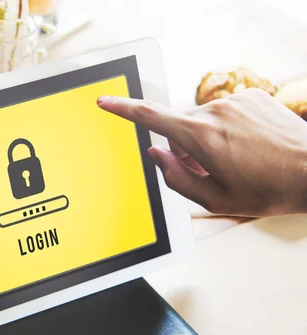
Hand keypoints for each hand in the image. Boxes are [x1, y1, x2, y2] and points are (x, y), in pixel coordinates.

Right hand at [98, 89, 306, 216]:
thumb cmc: (269, 189)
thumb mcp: (214, 199)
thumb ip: (175, 178)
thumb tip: (157, 155)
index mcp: (202, 138)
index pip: (151, 117)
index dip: (123, 109)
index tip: (105, 101)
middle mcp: (215, 112)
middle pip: (179, 129)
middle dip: (186, 149)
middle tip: (211, 170)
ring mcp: (235, 101)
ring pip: (202, 122)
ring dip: (208, 140)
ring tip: (237, 160)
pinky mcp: (251, 96)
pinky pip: (224, 112)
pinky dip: (227, 129)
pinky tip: (248, 146)